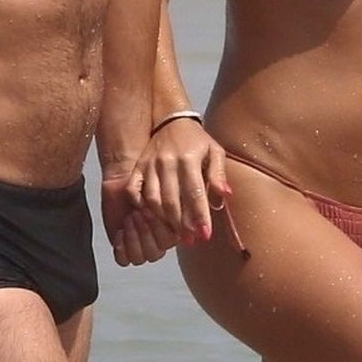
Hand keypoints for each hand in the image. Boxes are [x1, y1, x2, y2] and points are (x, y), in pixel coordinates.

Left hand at [100, 174, 176, 266]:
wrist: (123, 179)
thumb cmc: (145, 183)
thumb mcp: (163, 193)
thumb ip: (176, 208)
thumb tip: (191, 223)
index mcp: (174, 232)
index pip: (171, 242)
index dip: (160, 228)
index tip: (151, 211)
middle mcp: (158, 242)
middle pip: (156, 252)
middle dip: (145, 231)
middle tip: (138, 212)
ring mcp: (141, 246)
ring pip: (140, 258)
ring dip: (133, 238)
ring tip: (129, 218)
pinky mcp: (123, 248)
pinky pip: (124, 260)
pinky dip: (121, 248)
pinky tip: (121, 231)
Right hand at [125, 118, 231, 242]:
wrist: (170, 120)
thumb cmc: (197, 141)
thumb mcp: (214, 152)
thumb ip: (219, 174)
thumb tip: (226, 196)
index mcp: (189, 158)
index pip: (195, 193)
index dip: (199, 216)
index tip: (205, 235)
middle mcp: (167, 162)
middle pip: (172, 200)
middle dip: (182, 225)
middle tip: (190, 241)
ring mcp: (149, 165)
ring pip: (153, 200)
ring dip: (164, 221)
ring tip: (174, 234)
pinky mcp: (138, 168)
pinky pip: (135, 192)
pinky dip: (142, 207)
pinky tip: (152, 218)